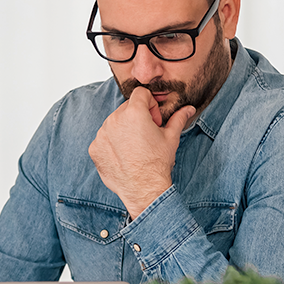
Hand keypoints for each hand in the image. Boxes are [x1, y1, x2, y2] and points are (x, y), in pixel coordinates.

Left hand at [88, 86, 195, 218]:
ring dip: (124, 129)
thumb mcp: (171, 138)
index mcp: (134, 112)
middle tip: (146, 135)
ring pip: (114, 122)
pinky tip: (124, 156)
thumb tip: (189, 109)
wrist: (143, 189)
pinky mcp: (94, 148)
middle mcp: (115, 119)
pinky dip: (112, 144)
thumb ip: (178, 118)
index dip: (150, 105)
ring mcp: (102, 134)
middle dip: (137, 117)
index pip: (140, 93)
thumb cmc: (157, 163)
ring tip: (135, 148)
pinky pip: (104, 138)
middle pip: (126, 108)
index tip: (154, 120)